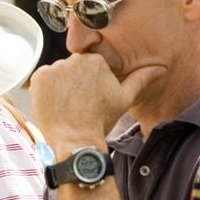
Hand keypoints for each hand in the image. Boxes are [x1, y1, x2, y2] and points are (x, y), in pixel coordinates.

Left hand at [30, 54, 165, 151]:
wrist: (77, 140)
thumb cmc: (100, 121)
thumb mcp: (124, 99)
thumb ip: (140, 79)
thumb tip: (160, 68)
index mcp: (95, 60)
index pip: (86, 68)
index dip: (85, 85)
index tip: (85, 99)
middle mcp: (75, 59)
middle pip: (70, 69)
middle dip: (71, 84)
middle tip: (75, 105)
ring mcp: (55, 67)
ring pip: (55, 75)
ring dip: (57, 88)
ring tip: (64, 106)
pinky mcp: (39, 77)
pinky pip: (40, 80)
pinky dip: (43, 91)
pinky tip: (53, 105)